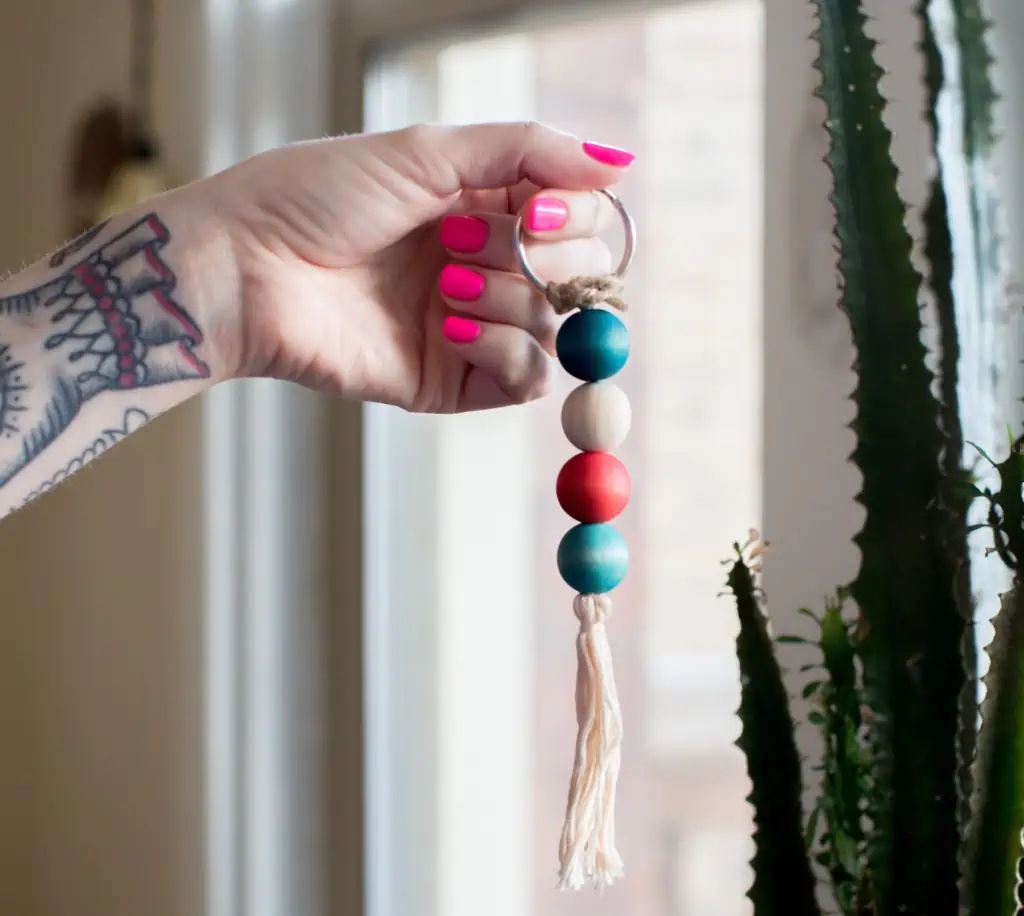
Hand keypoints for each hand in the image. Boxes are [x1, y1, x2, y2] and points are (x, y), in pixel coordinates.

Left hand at [195, 122, 634, 411]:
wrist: (246, 267)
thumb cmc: (319, 196)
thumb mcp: (428, 151)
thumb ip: (528, 152)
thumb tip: (620, 163)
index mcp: (482, 209)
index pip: (576, 220)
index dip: (574, 218)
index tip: (535, 210)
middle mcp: (485, 268)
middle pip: (576, 278)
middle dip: (542, 258)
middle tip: (475, 243)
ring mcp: (470, 327)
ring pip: (553, 329)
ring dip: (513, 298)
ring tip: (446, 283)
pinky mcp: (451, 382)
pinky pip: (524, 380)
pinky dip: (506, 350)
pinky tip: (455, 325)